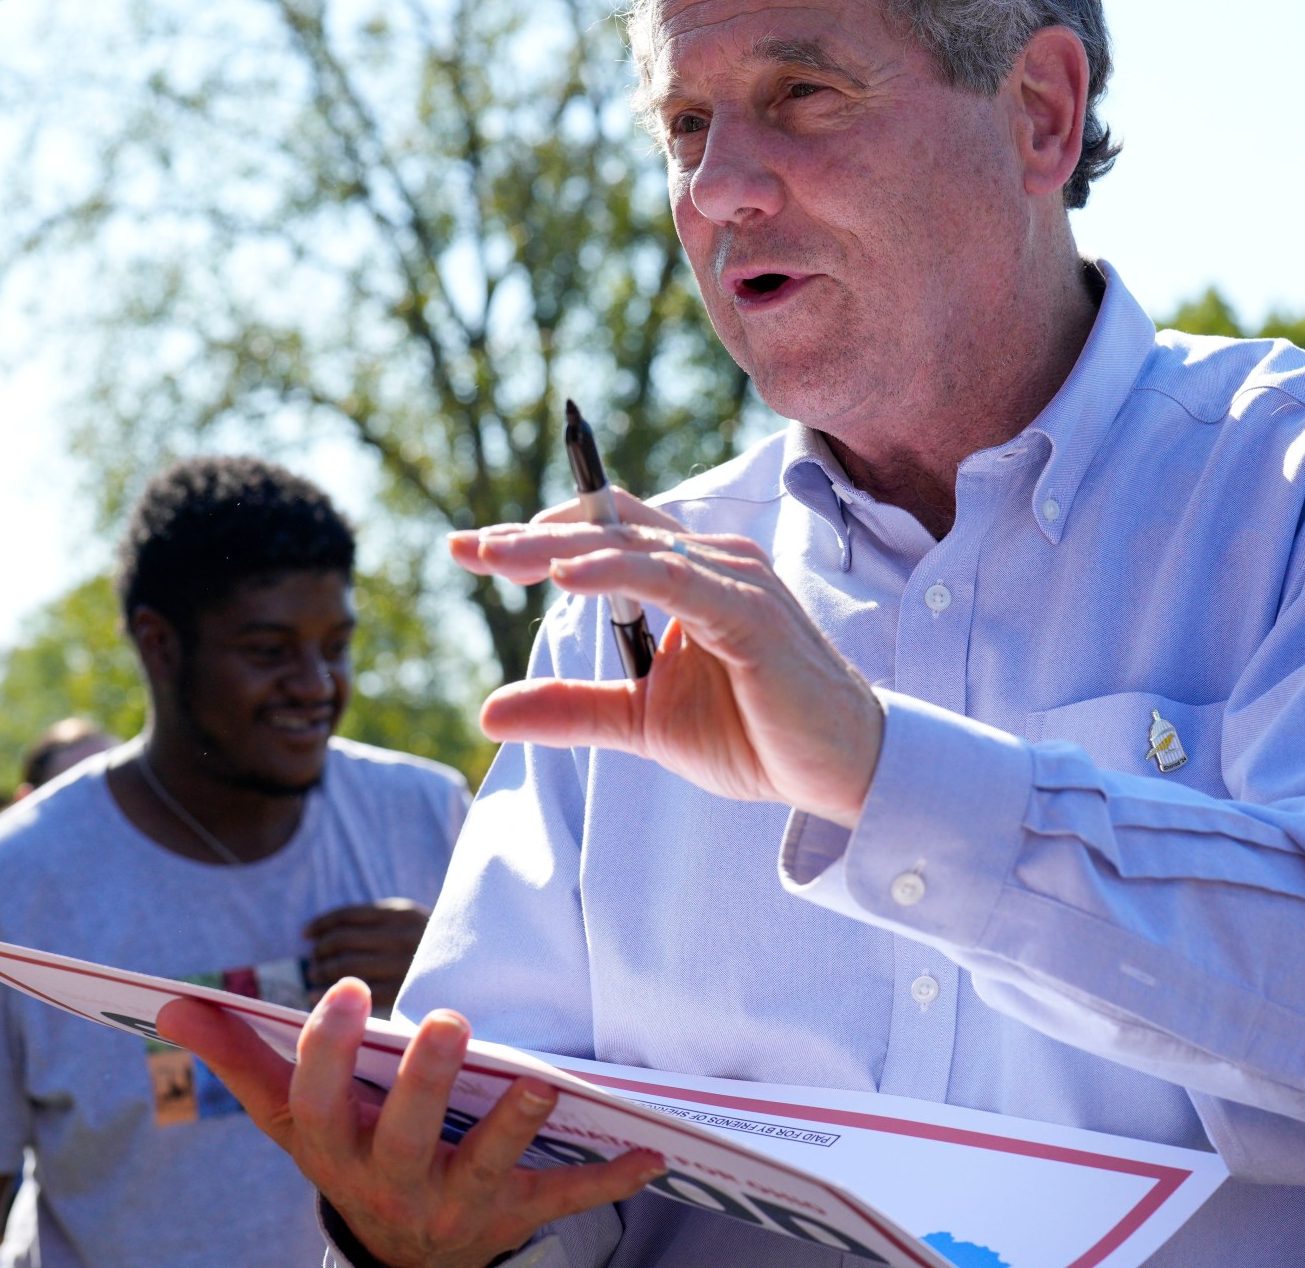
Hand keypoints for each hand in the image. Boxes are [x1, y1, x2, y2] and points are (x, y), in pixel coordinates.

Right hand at [157, 982, 662, 1267]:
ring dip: (515, 1127)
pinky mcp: (515, 1217)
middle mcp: (391, 1184)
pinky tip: (650, 1152)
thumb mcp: (291, 1121)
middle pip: (403, 1135)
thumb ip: (239, 1059)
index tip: (343, 991)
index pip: (317, 1103)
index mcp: (335, 1150)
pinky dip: (608, 1178)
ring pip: (486, 1168)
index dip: (326, 1052)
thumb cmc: (348, 1156)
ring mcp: (456, 1206)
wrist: (403, 1260)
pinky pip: (564, 1199)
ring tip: (542, 1080)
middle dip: (423, 1082)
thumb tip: (169, 1002)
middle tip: (446, 1020)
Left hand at [305, 899, 431, 1007]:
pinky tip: (313, 997)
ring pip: (345, 966)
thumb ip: (384, 925)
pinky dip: (326, 994)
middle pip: (343, 940)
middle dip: (321, 951)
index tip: (306, 933)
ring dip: (321, 971)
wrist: (487, 972)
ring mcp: (404, 965)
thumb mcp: (417, 925)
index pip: (350, 915)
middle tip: (312, 962)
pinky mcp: (404, 993)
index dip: (322, 923)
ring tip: (313, 978)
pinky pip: (356, 993)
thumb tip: (330, 932)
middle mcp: (403, 935)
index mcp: (403, 913)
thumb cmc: (441, 954)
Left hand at [449, 489, 885, 826]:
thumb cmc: (756, 734)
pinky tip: (564, 578)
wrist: (840, 771)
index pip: (602, 537)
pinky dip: (616, 572)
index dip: (535, 537)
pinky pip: (671, 579)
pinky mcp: (749, 611)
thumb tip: (488, 712)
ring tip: (496, 557)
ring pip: (632, 547)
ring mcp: (733, 579)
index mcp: (687, 576)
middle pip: (606, 532)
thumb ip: (573, 709)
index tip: (468, 551)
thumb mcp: (643, 720)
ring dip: (559, 549)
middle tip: (464, 549)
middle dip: (529, 538)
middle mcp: (711, 561)